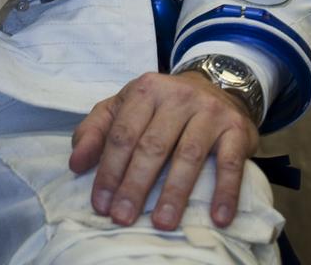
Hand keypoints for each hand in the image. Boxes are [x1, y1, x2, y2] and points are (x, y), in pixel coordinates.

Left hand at [69, 70, 257, 231]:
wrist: (215, 86)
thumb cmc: (162, 105)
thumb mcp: (124, 106)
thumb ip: (96, 130)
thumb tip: (75, 163)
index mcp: (145, 90)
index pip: (123, 134)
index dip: (109, 170)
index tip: (101, 204)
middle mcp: (177, 96)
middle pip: (152, 145)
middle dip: (135, 185)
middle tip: (123, 218)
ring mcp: (208, 111)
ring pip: (188, 155)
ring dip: (174, 193)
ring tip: (161, 223)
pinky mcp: (235, 129)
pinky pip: (230, 163)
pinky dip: (224, 191)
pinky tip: (217, 218)